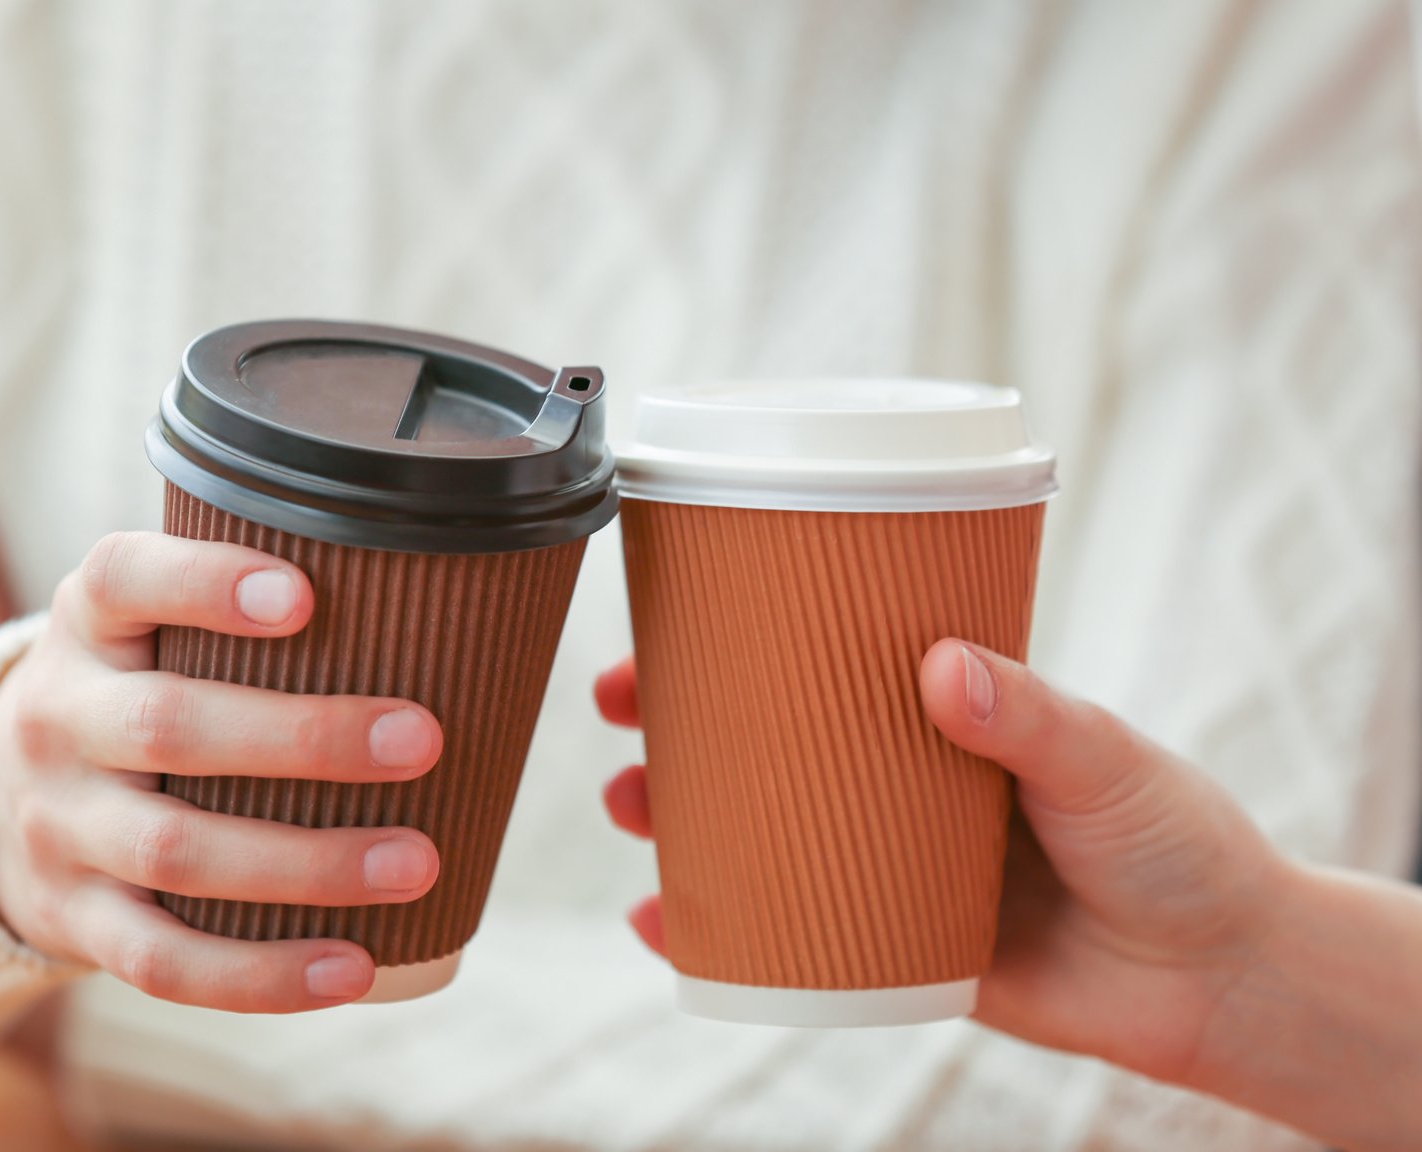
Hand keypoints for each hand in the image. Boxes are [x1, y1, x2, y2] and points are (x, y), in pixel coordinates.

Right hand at [0, 531, 444, 1011]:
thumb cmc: (137, 690)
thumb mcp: (148, 625)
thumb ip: (239, 608)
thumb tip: (443, 601)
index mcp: (87, 625)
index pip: (124, 580)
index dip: (206, 582)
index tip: (305, 595)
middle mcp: (57, 719)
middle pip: (168, 727)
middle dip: (303, 738)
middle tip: (423, 742)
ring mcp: (58, 827)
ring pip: (173, 850)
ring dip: (305, 864)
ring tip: (416, 864)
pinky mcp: (73, 920)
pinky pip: (160, 960)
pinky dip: (259, 973)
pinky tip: (351, 969)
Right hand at [596, 643, 1284, 1086]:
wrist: (1223, 980)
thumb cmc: (1177, 844)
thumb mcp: (1106, 760)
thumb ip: (1031, 716)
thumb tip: (942, 666)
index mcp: (941, 719)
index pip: (819, 668)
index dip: (736, 648)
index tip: (665, 631)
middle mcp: (898, 787)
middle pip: (763, 749)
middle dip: (677, 730)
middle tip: (620, 718)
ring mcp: (887, 867)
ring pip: (759, 836)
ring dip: (679, 823)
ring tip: (630, 809)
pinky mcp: (893, 950)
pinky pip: (787, 937)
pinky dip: (717, 934)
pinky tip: (663, 925)